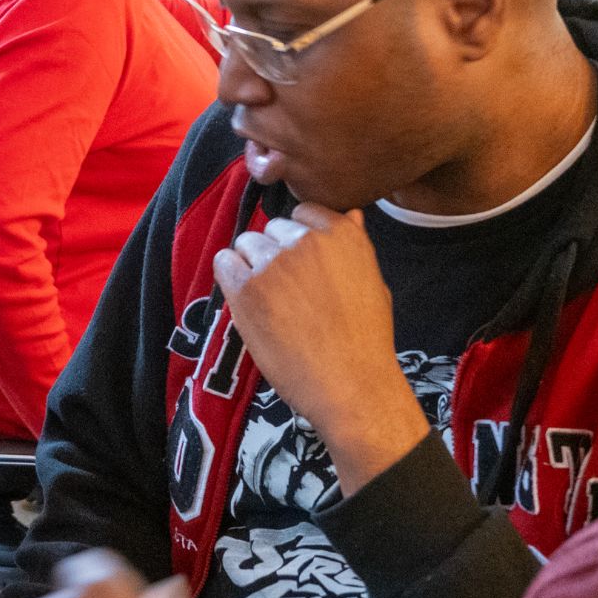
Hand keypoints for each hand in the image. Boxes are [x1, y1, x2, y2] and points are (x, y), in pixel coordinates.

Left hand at [211, 204, 429, 493]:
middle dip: (275, 252)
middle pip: (271, 228)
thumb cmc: (366, 339)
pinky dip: (230, 276)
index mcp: (341, 234)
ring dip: (252, 265)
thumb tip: (351, 214)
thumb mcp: (373, 282)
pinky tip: (245, 300)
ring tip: (268, 300)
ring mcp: (273, 263)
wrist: (351, 384)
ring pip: (246, 244)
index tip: (302, 265)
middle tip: (286, 290)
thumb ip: (354, 246)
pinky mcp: (246, 288)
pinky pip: (224, 263)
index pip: (302, 213)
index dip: (298, 239)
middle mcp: (305, 240)